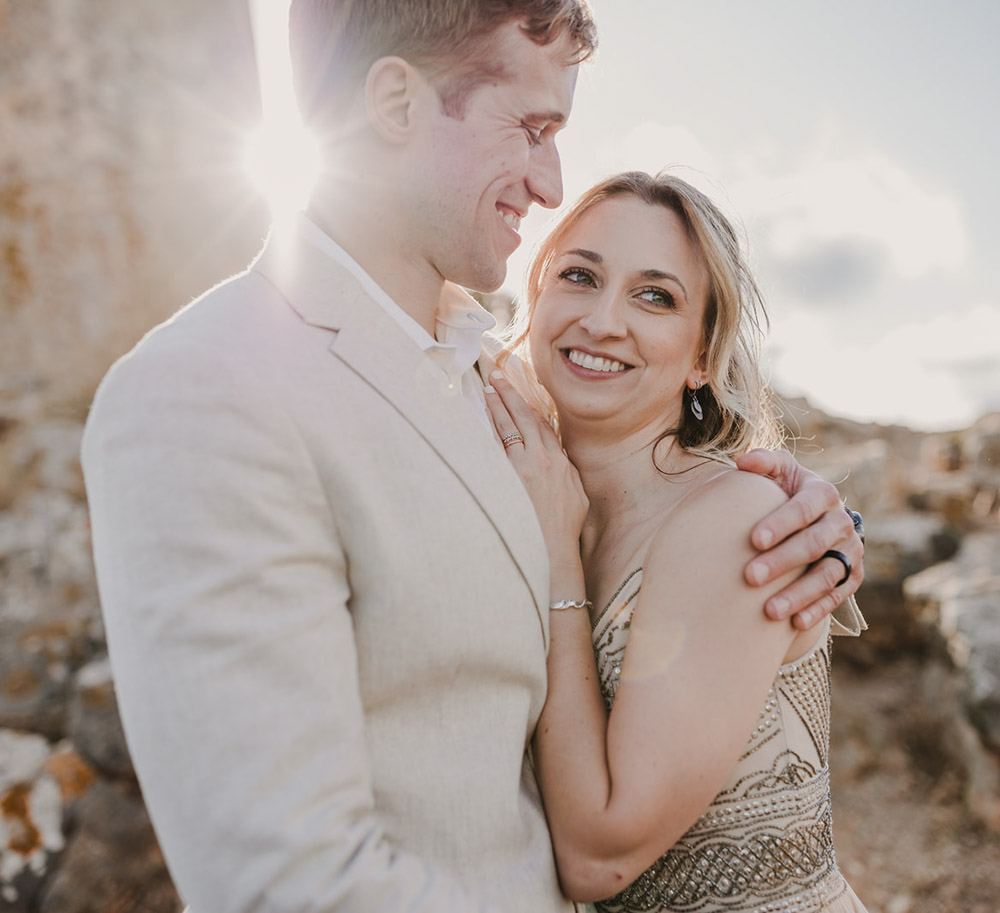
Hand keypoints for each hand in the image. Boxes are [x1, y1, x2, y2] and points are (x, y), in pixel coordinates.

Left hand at [484, 372, 588, 585]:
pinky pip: (495, 448)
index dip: (530, 408)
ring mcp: (523, 469)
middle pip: (524, 419)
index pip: (544, 426)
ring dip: (496, 408)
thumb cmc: (564, 529)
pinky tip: (478, 419)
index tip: (519, 394)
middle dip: (510, 396)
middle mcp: (542, 461)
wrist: (552, 550)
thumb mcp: (576, 496)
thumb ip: (565, 474)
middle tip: (496, 378)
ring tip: (486, 390)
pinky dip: (487, 431)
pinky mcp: (507, 480)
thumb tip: (557, 462)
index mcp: (560, 464)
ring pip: (508, 429)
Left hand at [736, 449, 864, 629]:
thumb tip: (742, 461)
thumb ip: (764, 462)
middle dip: (782, 562)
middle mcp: (842, 521)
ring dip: (799, 594)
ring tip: (769, 610)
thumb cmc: (785, 490)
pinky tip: (795, 623)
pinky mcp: (854, 575)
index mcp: (823, 493)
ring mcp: (850, 550)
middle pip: (813, 544)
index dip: (781, 523)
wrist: (816, 514)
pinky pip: (839, 595)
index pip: (803, 509)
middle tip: (750, 577)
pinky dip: (818, 609)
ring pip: (827, 575)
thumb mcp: (779, 471)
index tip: (754, 539)